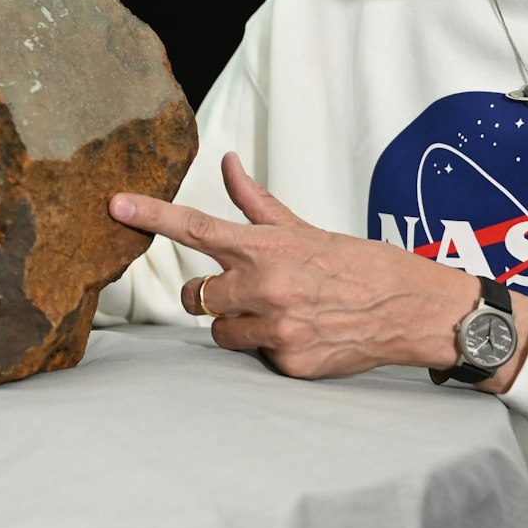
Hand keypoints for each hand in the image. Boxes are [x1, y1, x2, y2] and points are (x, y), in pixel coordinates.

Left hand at [108, 152, 527, 385]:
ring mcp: (277, 329)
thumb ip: (256, 203)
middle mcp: (266, 286)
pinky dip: (273, 350)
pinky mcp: (290, 364)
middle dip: (216, 295)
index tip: (114, 205)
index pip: (196, 227)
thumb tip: (226, 163)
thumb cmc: (358, 264)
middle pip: (199, 296)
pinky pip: (255, 358)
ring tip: (284, 313)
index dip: (151, 215)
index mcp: (266, 247)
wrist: (412, 308)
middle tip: (253, 289)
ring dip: (241, 324)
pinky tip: (305, 335)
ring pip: (221, 332)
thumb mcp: (305, 229)